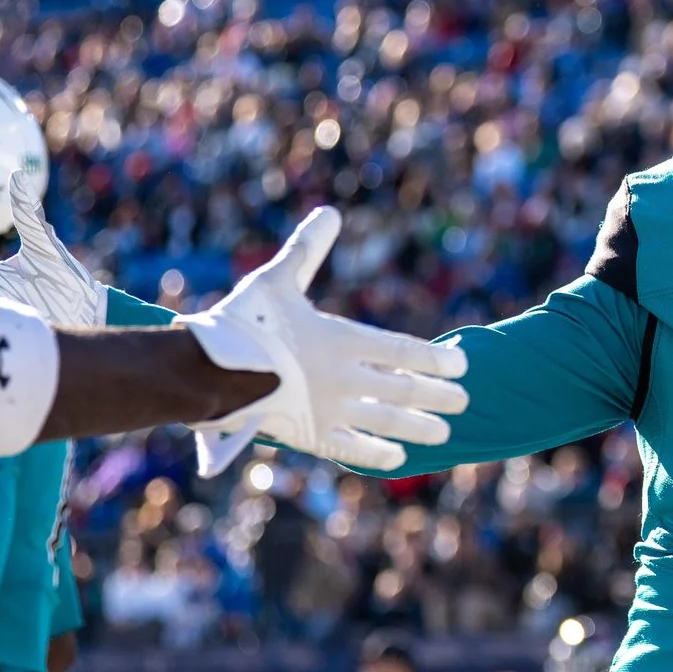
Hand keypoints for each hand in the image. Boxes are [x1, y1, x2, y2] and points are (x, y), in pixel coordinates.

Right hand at [180, 208, 470, 475]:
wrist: (209, 370)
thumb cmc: (242, 322)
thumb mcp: (276, 279)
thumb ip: (306, 250)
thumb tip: (329, 213)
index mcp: (343, 340)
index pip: (406, 352)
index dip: (438, 360)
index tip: (462, 365)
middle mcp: (345, 378)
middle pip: (406, 391)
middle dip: (439, 396)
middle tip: (464, 401)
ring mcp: (330, 410)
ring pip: (388, 423)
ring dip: (420, 428)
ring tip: (443, 432)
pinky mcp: (310, 435)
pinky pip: (352, 448)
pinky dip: (377, 454)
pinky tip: (396, 458)